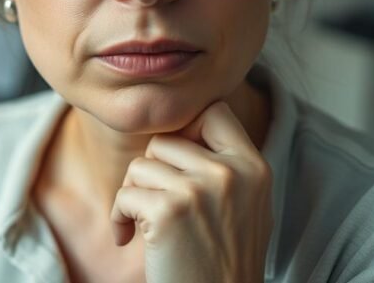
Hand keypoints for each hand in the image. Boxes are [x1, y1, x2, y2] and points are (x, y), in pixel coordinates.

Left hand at [109, 100, 273, 282]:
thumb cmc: (223, 261)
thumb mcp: (245, 205)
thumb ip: (225, 165)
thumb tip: (190, 122)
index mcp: (254, 167)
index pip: (213, 111)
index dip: (186, 129)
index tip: (174, 163)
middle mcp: (232, 173)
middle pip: (165, 140)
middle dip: (150, 171)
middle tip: (153, 203)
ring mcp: (200, 189)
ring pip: (140, 165)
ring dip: (132, 195)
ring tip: (144, 224)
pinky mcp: (169, 210)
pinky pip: (125, 194)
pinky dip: (118, 217)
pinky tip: (129, 238)